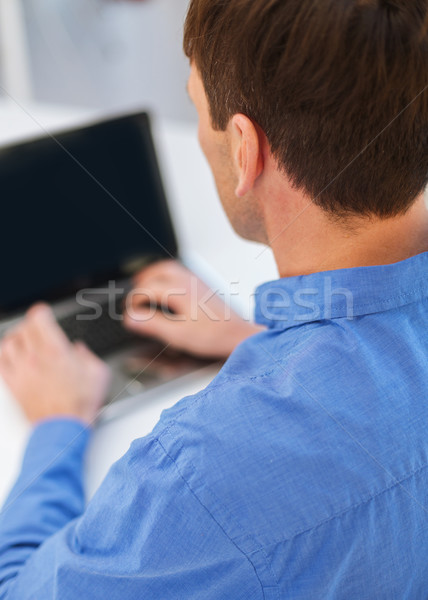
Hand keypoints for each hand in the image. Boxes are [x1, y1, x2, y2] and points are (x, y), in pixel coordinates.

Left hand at [0, 304, 110, 424]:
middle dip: (30, 323)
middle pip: (24, 328)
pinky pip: (0, 362)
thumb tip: (79, 350)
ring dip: (16, 337)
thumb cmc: (80, 404)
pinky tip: (10, 355)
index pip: (39, 319)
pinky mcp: (13, 385)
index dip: (41, 312)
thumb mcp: (98, 373)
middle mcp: (35, 357)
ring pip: (9, 343)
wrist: (63, 427)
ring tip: (23, 338)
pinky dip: (4, 354)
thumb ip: (88, 355)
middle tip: (36, 325)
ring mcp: (21, 371)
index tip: (44, 312)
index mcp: (56, 351)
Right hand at [123, 260, 263, 358]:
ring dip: (154, 274)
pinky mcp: (204, 286)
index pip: (147, 288)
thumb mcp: (178, 334)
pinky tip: (168, 287)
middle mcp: (188, 282)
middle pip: (157, 271)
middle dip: (141, 282)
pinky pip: (181, 272)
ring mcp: (197, 282)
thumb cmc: (215, 335)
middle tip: (133, 296)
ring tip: (145, 285)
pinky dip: (168, 276)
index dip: (133, 300)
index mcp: (179, 291)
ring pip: (170, 268)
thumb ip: (153, 325)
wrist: (239, 335)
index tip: (129, 313)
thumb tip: (132, 318)